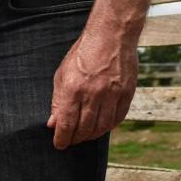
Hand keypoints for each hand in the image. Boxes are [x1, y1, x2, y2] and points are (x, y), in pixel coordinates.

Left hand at [47, 23, 138, 149]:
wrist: (111, 35)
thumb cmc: (83, 54)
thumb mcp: (62, 75)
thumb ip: (57, 101)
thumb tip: (53, 123)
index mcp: (73, 89)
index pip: (66, 124)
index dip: (62, 139)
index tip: (59, 144)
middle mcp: (93, 94)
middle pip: (84, 129)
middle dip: (76, 139)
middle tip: (71, 140)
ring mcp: (112, 94)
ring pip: (102, 127)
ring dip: (92, 135)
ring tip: (85, 134)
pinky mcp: (127, 93)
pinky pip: (118, 118)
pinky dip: (108, 126)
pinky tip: (101, 126)